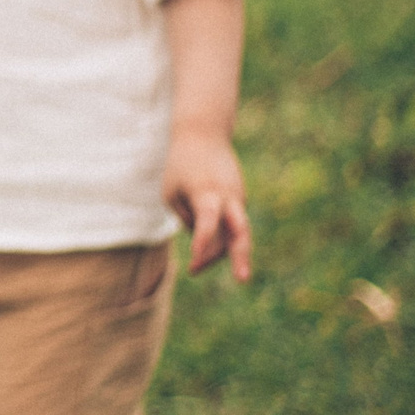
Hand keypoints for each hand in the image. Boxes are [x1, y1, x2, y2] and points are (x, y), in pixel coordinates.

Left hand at [163, 127, 251, 280]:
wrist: (204, 134)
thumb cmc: (181, 165)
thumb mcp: (171, 192)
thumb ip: (187, 218)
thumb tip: (206, 239)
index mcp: (206, 194)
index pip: (207, 222)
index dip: (203, 242)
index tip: (195, 261)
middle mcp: (228, 198)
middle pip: (240, 231)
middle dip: (241, 257)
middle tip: (243, 280)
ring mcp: (238, 199)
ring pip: (234, 234)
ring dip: (218, 254)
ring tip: (194, 269)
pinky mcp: (239, 200)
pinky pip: (230, 224)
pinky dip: (217, 237)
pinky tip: (200, 237)